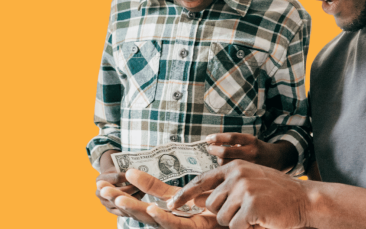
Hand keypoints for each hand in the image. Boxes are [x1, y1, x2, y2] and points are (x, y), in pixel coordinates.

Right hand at [96, 150, 144, 216]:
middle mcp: (99, 192)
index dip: (129, 176)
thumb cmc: (119, 169)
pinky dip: (131, 208)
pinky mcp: (109, 210)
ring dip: (134, 198)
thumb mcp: (120, 165)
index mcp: (101, 179)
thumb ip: (128, 168)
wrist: (112, 177)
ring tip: (144, 193)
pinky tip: (140, 204)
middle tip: (144, 185)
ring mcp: (103, 202)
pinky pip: (121, 212)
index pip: (116, 177)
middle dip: (133, 188)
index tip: (140, 174)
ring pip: (120, 202)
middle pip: (119, 191)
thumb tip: (141, 169)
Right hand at [100, 169, 222, 228]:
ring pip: (152, 219)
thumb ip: (157, 186)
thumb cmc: (211, 202)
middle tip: (101, 189)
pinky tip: (151, 208)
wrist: (233, 213)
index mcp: (164, 210)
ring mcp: (177, 225)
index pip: (137, 200)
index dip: (120, 192)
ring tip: (119, 198)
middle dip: (119, 200)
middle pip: (139, 211)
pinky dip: (162, 217)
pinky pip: (174, 224)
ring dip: (135, 208)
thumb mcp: (183, 191)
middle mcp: (167, 219)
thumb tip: (132, 172)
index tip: (101, 184)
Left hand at [169, 160, 310, 228]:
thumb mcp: (250, 181)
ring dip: (236, 222)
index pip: (202, 180)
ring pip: (221, 218)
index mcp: (234, 167)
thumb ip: (226, 187)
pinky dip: (247, 228)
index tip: (169, 205)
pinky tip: (261, 219)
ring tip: (256, 213)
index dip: (184, 194)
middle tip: (248, 209)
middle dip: (225, 213)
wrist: (305, 199)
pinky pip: (235, 227)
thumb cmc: (277, 193)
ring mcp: (244, 189)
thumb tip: (197, 198)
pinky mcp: (251, 206)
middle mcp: (236, 175)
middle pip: (210, 205)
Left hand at [206, 133, 296, 171]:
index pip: (231, 137)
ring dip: (218, 160)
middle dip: (214, 150)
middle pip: (226, 152)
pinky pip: (230, 173)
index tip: (208, 138)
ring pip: (226, 164)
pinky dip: (224, 169)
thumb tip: (213, 144)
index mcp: (251, 141)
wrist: (277, 159)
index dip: (217, 137)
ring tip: (219, 157)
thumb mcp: (250, 141)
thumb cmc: (258, 149)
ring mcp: (249, 165)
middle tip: (209, 148)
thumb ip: (235, 143)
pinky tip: (223, 167)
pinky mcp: (249, 174)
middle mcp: (251, 152)